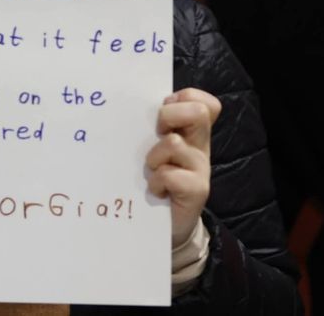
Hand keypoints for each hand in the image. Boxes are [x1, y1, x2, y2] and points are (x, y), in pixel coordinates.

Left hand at [146, 88, 221, 247]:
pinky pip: (170, 174)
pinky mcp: (198, 190)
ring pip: (174, 143)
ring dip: (154, 156)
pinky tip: (154, 191)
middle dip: (168, 116)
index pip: (201, 100)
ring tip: (150, 170)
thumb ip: (150, 128)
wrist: (166, 224)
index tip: (163, 111)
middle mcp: (199, 145)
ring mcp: (201, 167)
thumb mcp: (152, 148)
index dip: (183, 98)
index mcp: (190, 130)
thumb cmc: (154, 179)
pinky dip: (156, 182)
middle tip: (156, 135)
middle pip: (198, 111)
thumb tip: (122, 106)